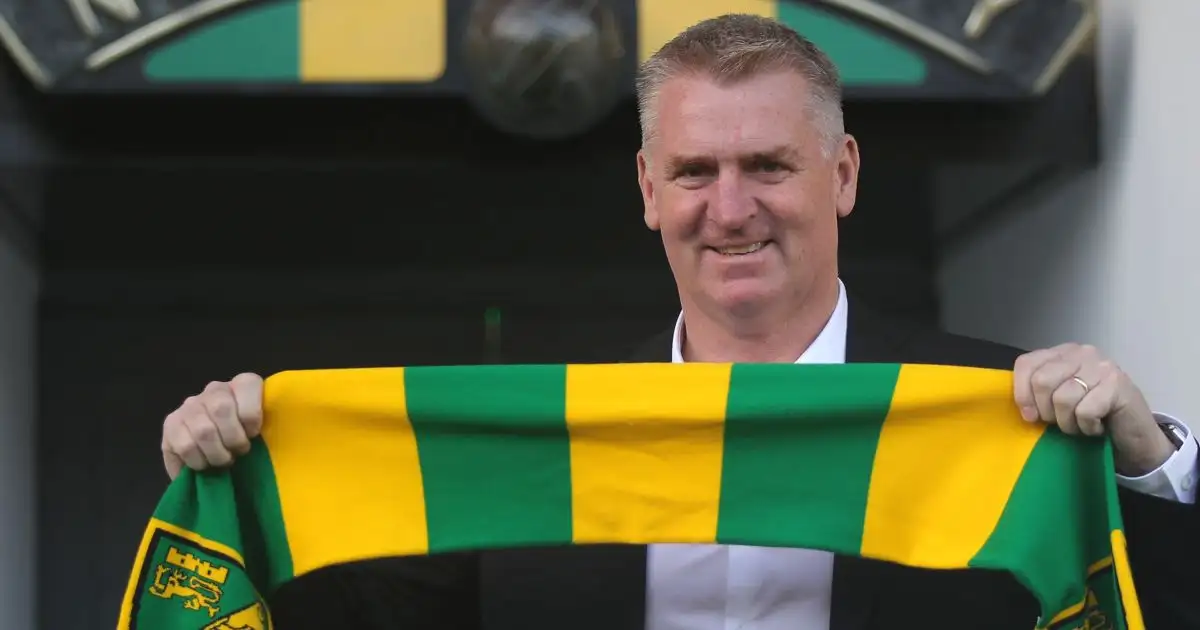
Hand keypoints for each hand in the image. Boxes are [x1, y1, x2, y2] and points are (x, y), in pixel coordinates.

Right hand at [161, 373, 263, 479]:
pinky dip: (199, 461)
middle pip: (221, 408)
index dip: (252, 415)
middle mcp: (215, 389)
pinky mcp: (171, 423)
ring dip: (217, 453)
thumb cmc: (247, 440)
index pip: (247, 384)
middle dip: (233, 438)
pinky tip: (204, 464)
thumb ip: (270, 423)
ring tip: (222, 460)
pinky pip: (185, 446)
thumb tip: (278, 432)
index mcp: (242, 384)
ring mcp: (190, 405)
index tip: (254, 434)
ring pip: (203, 430)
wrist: (214, 453)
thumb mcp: (264, 429)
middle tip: (239, 452)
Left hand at [1013, 343, 1175, 475]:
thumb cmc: (1091, 417)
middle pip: (1042, 382)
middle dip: (1047, 411)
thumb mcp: (1058, 400)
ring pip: (1062, 398)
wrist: (1135, 436)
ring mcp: (1102, 366)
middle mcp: (1082, 353)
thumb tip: (1022, 407)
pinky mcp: (1118, 384)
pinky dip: (1087, 427)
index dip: (1022, 394)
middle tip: (1063, 421)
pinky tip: (1098, 426)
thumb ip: (1038, 393)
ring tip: (1081, 425)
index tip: (1030, 416)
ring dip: (1068, 423)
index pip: (1027, 364)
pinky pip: (1084, 411)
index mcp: (1062, 353)